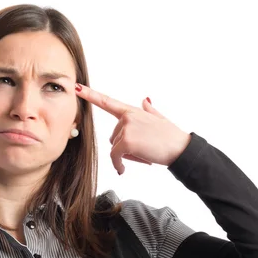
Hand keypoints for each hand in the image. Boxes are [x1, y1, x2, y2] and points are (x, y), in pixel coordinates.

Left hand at [75, 83, 191, 173]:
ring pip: (115, 148)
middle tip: (143, 150)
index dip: (90, 94)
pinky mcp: (126, 141)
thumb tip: (145, 100)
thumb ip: (149, 111)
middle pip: (113, 137)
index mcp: (133, 111)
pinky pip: (115, 157)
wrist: (181, 149)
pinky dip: (118, 165)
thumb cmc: (172, 137)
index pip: (107, 102)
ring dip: (126, 156)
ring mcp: (126, 128)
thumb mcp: (160, 120)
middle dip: (124, 147)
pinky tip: (123, 169)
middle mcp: (127, 117)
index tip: (76, 87)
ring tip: (145, 154)